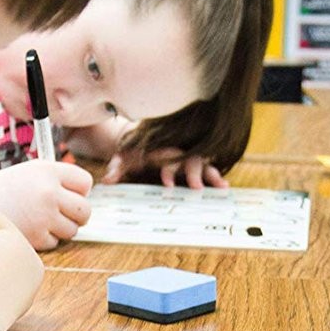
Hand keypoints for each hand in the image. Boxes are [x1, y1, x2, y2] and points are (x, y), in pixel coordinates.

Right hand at [0, 160, 91, 250]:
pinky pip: (54, 243)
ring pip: (72, 230)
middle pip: (84, 210)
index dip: (79, 192)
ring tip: (40, 222)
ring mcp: (44, 216)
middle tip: (62, 216)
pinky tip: (29, 230)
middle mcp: (49, 191)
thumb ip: (53, 180)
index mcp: (47, 170)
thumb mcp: (26, 173)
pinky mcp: (35, 236)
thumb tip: (80, 198)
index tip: (70, 197)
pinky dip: (44, 240)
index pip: (85, 182)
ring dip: (60, 230)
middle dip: (76, 216)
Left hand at [102, 147, 228, 188]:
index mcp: (161, 149)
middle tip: (197, 188)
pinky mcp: (191, 167)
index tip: (166, 183)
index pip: (168, 156)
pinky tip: (223, 188)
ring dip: (211, 175)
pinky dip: (214, 178)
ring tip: (222, 187)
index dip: (169, 169)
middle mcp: (177, 152)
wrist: (139, 142)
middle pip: (189, 159)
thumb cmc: (131, 151)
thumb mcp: (122, 157)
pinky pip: (206, 170)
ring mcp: (185, 158)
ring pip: (202, 164)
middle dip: (194, 173)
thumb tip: (106, 180)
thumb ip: (116, 167)